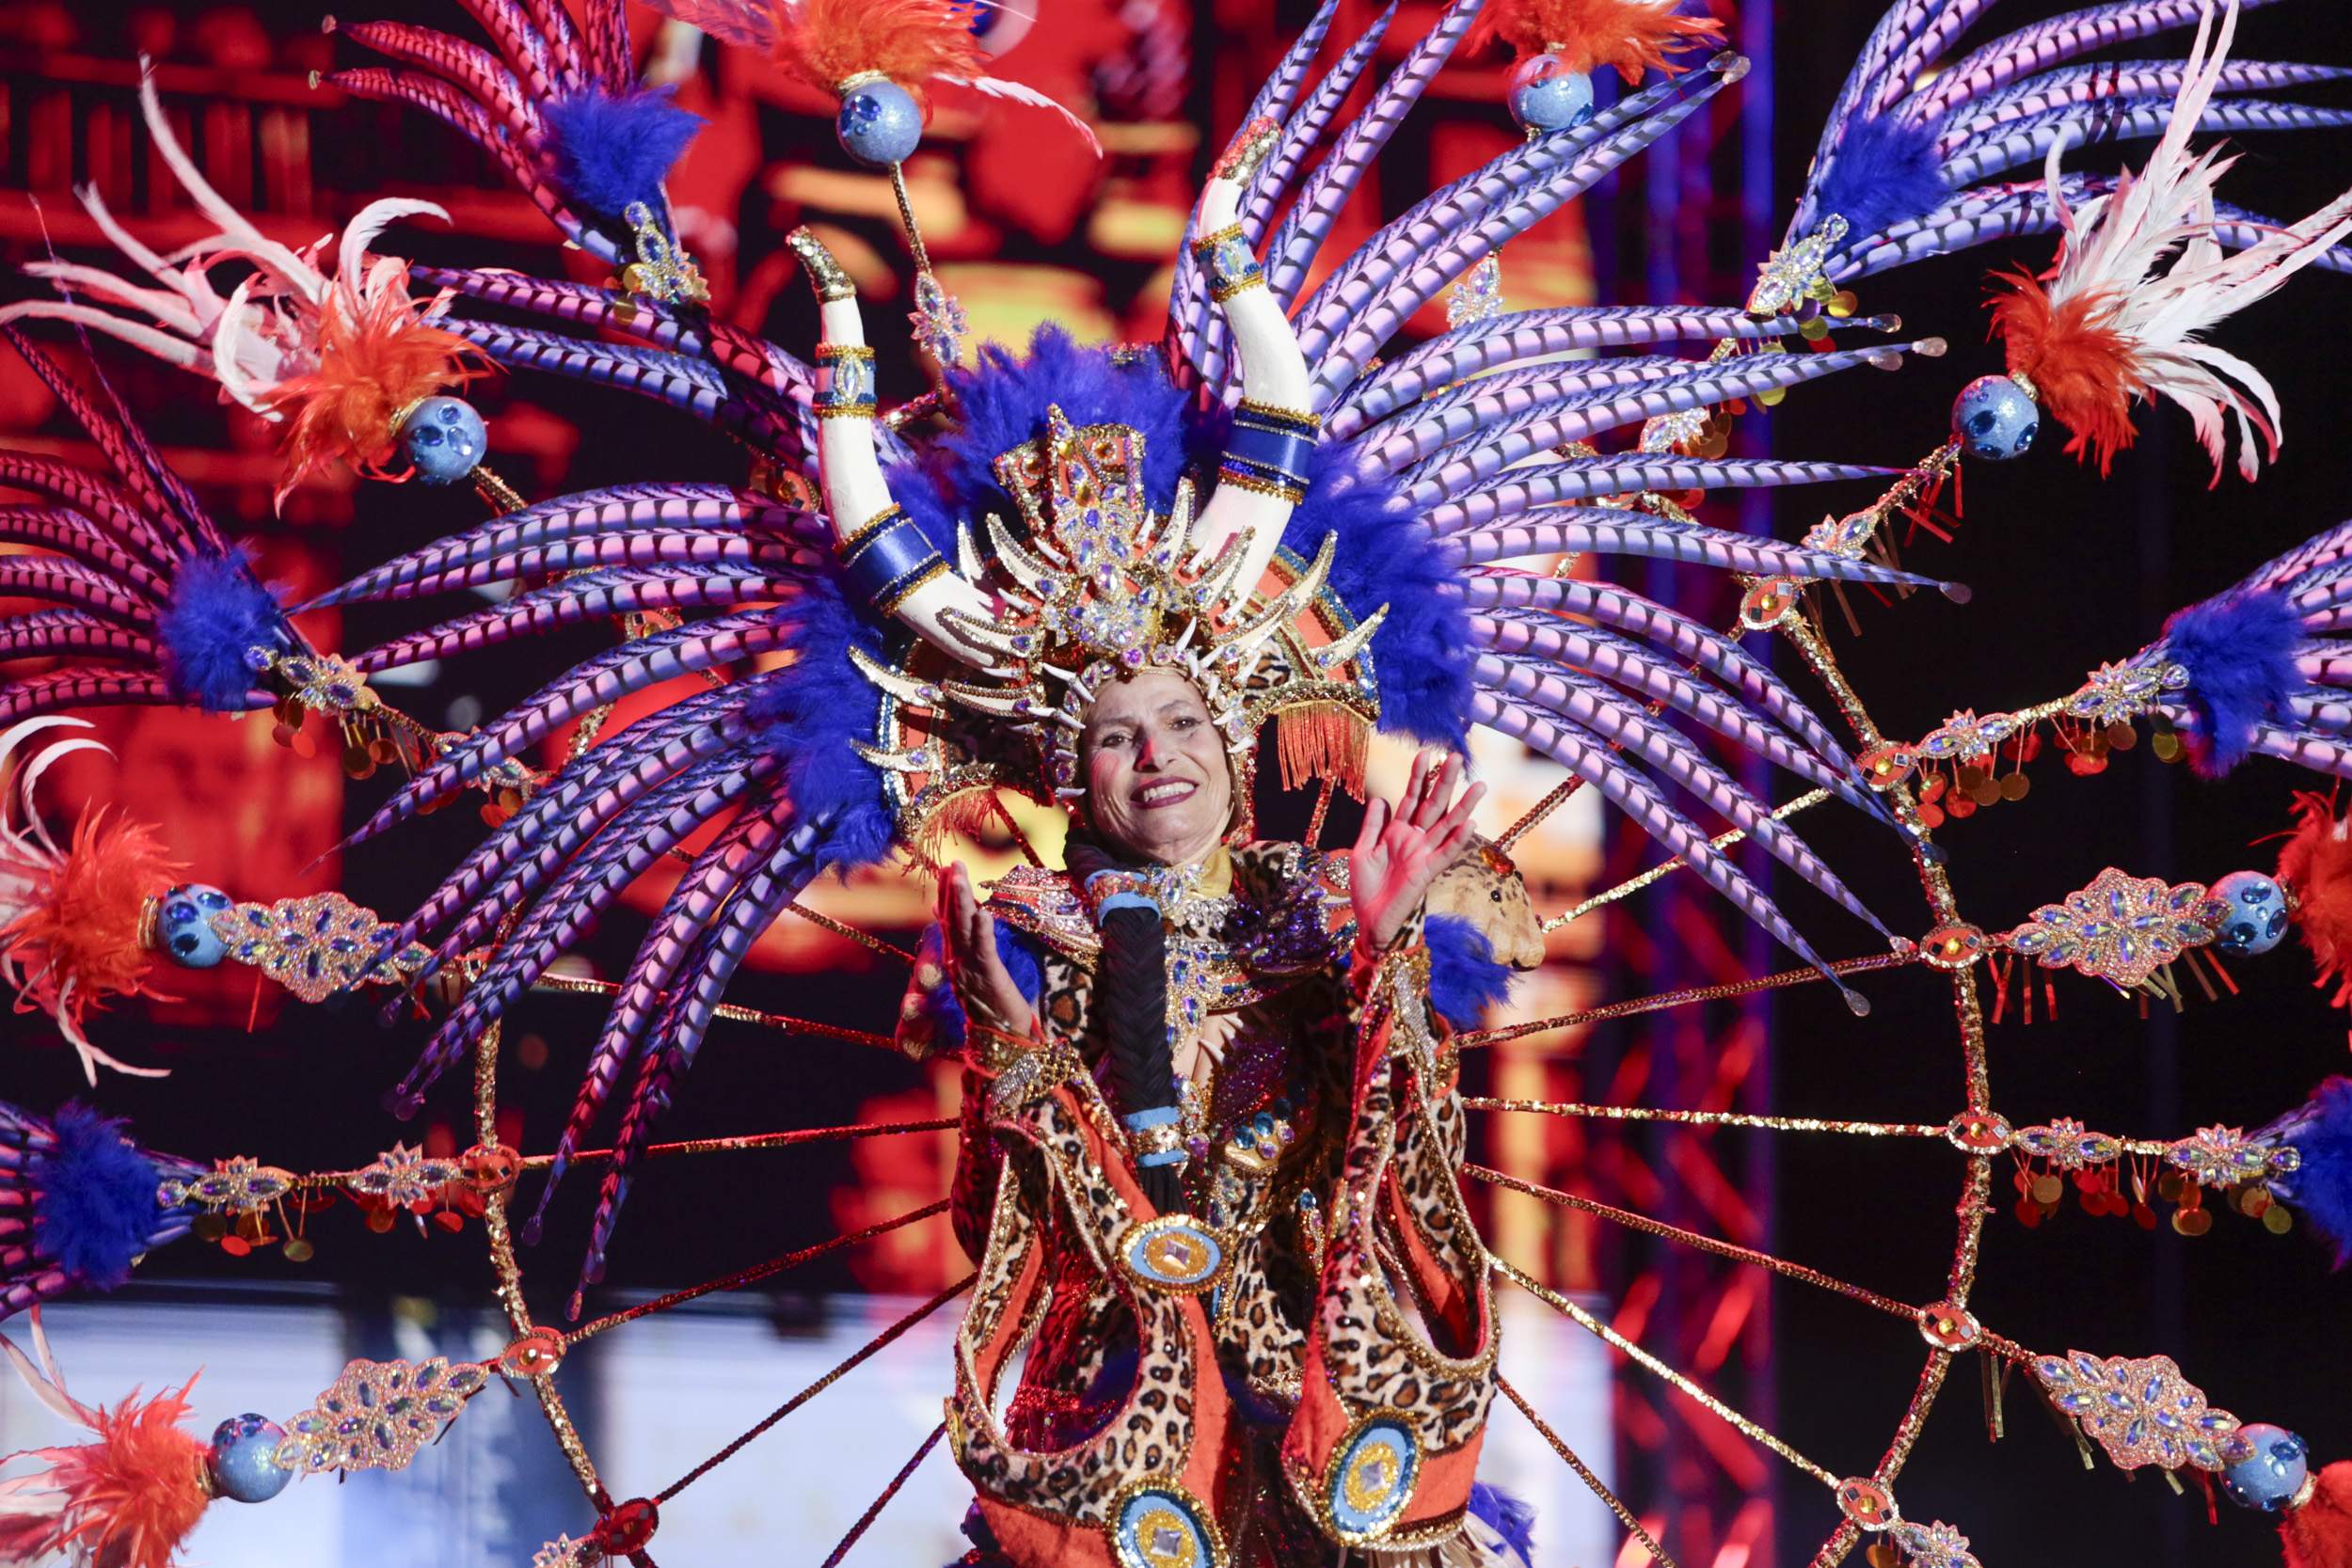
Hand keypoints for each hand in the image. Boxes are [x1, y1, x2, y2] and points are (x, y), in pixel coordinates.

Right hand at [938, 863, 1034, 1038]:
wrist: (1004, 1044)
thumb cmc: (995, 1011)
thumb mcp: (980, 980)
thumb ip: (972, 954)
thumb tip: (969, 929)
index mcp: (959, 960)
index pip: (952, 922)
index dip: (949, 895)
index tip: (946, 870)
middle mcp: (960, 963)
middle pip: (955, 921)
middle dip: (953, 891)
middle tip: (953, 863)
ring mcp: (971, 971)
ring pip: (964, 931)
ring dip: (962, 902)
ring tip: (960, 876)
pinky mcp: (988, 979)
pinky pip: (984, 952)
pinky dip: (982, 933)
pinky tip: (983, 913)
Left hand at [1351, 748, 1485, 953]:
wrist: (1369, 922)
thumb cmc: (1365, 889)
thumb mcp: (1362, 851)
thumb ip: (1372, 826)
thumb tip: (1380, 798)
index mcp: (1396, 832)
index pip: (1411, 798)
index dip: (1418, 777)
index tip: (1426, 753)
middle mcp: (1414, 839)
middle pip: (1433, 805)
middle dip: (1444, 782)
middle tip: (1457, 757)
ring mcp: (1423, 855)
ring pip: (1447, 825)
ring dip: (1463, 806)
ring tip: (1479, 785)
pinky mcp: (1428, 872)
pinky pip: (1446, 853)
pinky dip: (1458, 838)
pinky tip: (1471, 822)